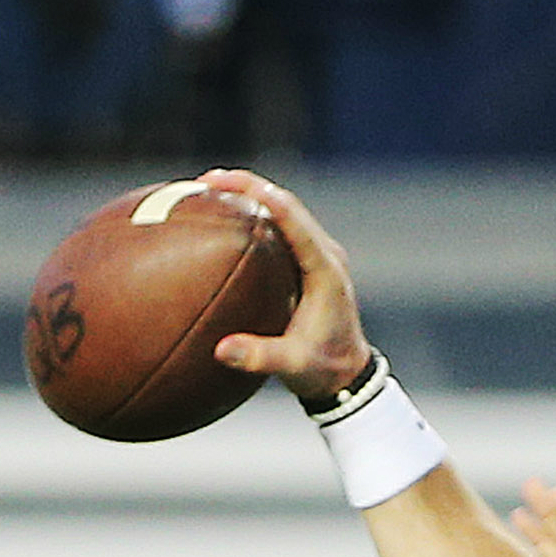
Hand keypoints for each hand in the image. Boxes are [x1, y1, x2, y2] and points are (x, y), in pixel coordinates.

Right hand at [196, 169, 373, 399]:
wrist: (348, 376)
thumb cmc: (324, 371)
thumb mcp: (294, 367)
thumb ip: (261, 357)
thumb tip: (222, 350)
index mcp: (326, 272)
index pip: (295, 222)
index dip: (263, 197)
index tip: (227, 184)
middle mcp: (327, 256)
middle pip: (289, 206)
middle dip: (249, 187)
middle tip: (207, 180)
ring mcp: (320, 256)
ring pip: (286, 212)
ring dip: (252, 196)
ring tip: (210, 188)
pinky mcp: (311, 262)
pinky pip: (284, 227)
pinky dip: (256, 215)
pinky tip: (226, 217)